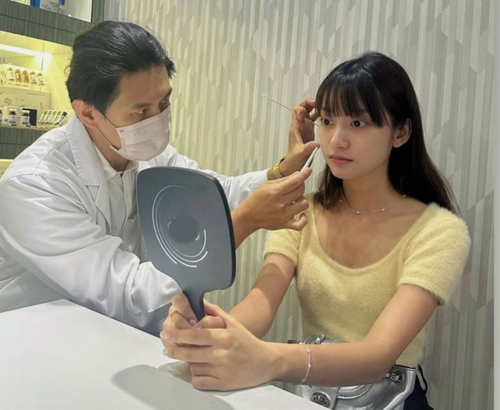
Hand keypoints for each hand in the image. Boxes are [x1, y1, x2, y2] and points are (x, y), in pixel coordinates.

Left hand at [163, 301, 278, 390]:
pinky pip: (199, 381)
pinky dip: (197, 376)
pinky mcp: (222, 384)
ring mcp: (221, 370)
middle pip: (189, 353)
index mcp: (224, 336)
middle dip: (175, 349)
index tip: (166, 332)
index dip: (179, 334)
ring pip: (193, 367)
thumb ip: (214, 312)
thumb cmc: (247, 341)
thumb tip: (198, 300)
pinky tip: (202, 368)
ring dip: (190, 362)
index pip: (196, 335)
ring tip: (196, 356)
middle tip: (168, 346)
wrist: (266, 362)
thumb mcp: (233, 323)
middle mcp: (222, 353)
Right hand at [231, 167, 311, 245]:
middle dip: (300, 186)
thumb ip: (283, 180)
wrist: (248, 216)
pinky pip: (301, 224)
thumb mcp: (267, 185)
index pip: (295, 181)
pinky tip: (300, 213)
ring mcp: (284, 215)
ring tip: (294, 200)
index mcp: (276, 192)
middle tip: (294, 187)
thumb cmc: (256, 200)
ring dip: (301, 200)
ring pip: (304, 204)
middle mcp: (281, 203)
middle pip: (301, 191)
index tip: (308, 170)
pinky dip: (303, 219)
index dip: (304, 174)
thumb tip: (297, 174)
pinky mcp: (285, 224)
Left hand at [280, 98, 319, 175]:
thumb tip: (316, 144)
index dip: (303, 106)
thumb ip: (308, 148)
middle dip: (308, 103)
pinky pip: (313, 118)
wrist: (293, 164)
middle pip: (302, 108)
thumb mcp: (301, 153)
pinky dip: (318, 114)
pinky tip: (326, 114)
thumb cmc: (294, 159)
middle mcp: (299, 125)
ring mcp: (304, 127)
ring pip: (308, 112)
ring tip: (324, 105)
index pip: (296, 111)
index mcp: (295, 128)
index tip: (312, 106)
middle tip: (318, 102)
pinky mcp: (309, 130)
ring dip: (314, 107)